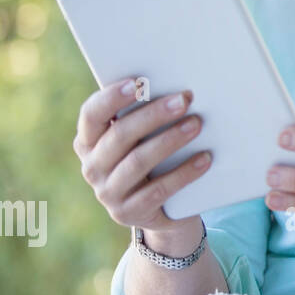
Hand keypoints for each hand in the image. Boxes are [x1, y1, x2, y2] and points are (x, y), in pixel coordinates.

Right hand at [73, 76, 210, 234]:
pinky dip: (184, 173)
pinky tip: (205, 159)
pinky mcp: (128, 212)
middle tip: (184, 100)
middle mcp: (92, 167)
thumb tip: (179, 91)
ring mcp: (107, 193)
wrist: (163, 210)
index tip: (138, 82)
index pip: (92, 115)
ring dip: (170, 140)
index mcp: (89, 142)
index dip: (111, 97)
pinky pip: (158, 190)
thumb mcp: (143, 140)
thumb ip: (146, 118)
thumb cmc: (154, 160)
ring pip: (137, 161)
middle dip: (154, 115)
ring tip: (197, 124)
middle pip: (120, 135)